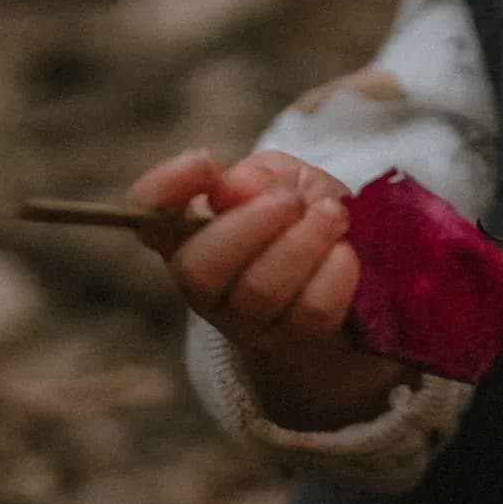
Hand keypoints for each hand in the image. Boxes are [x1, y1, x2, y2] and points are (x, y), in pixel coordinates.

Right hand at [129, 147, 405, 429]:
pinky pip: (312, 311)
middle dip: (250, 224)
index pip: (148, 216)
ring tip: (331, 215)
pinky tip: (345, 252)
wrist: (354, 280)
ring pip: (260, 292)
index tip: (206, 160)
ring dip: (302, 243)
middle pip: (199, 270)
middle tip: (289, 199)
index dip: (165, 189)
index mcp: (189, 234)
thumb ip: (260, 175)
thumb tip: (233, 188)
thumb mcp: (284, 180)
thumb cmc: (304, 220)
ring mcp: (249, 322)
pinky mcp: (297, 342)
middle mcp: (207, 285)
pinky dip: (335, 273)